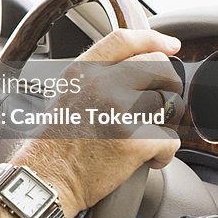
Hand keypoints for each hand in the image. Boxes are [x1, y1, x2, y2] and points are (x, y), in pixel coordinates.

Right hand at [15, 28, 181, 216]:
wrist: (47, 178)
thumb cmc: (56, 142)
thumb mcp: (68, 94)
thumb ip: (98, 76)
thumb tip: (137, 65)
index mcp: (83, 72)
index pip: (124, 40)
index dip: (153, 40)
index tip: (171, 45)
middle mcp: (101, 85)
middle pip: (158, 66)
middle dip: (168, 84)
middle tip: (162, 103)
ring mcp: (119, 111)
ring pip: (168, 104)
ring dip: (164, 124)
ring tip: (144, 138)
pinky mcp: (134, 140)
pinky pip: (170, 140)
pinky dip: (163, 154)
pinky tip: (145, 159)